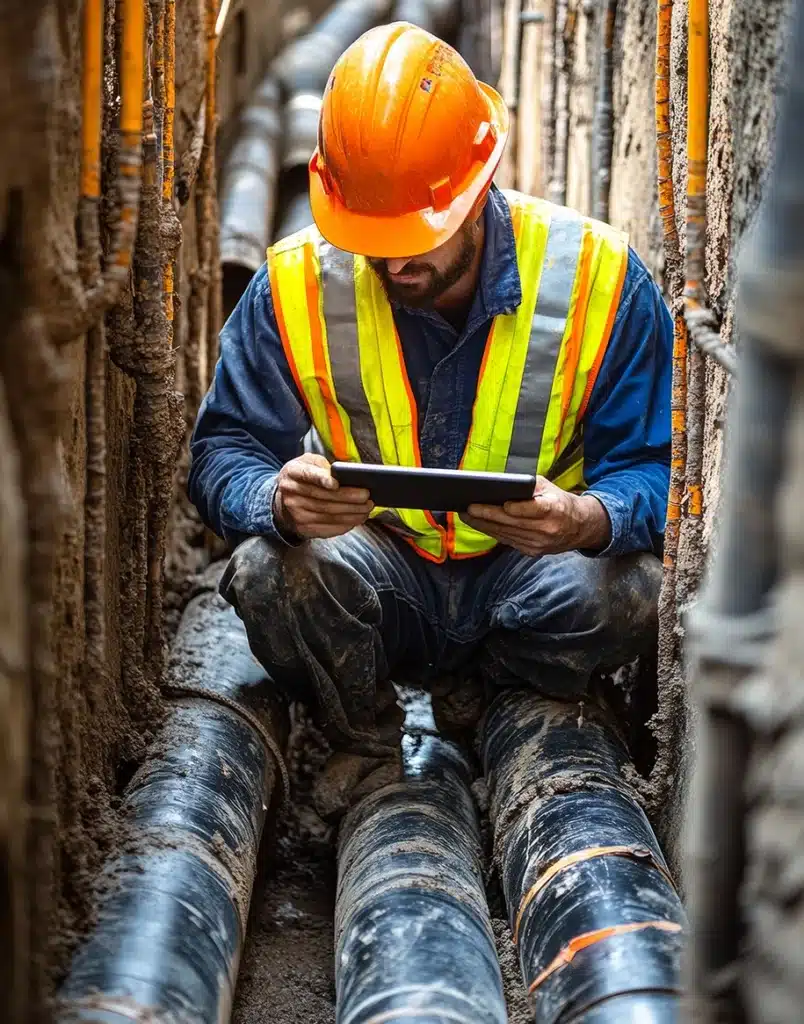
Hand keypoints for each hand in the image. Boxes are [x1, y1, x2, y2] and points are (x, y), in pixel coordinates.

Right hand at [273, 454, 373, 539]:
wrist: (285, 498)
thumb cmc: (304, 476)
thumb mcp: (309, 463)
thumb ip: (323, 466)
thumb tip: (345, 476)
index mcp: (292, 472)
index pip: (307, 475)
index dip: (322, 479)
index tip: (336, 483)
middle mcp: (291, 494)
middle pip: (323, 498)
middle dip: (348, 498)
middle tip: (367, 497)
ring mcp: (296, 514)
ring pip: (328, 514)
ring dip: (351, 513)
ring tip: (367, 508)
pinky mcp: (303, 528)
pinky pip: (327, 528)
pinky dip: (345, 524)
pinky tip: (357, 519)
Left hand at [463, 476, 610, 556]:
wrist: (580, 528)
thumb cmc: (560, 502)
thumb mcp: (549, 487)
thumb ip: (528, 486)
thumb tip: (501, 485)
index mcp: (555, 509)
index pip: (534, 509)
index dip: (517, 508)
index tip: (502, 503)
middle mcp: (547, 529)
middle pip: (512, 523)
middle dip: (487, 515)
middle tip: (467, 508)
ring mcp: (539, 543)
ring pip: (506, 534)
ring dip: (484, 525)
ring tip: (467, 515)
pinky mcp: (533, 552)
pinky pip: (508, 541)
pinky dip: (493, 532)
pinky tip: (480, 524)